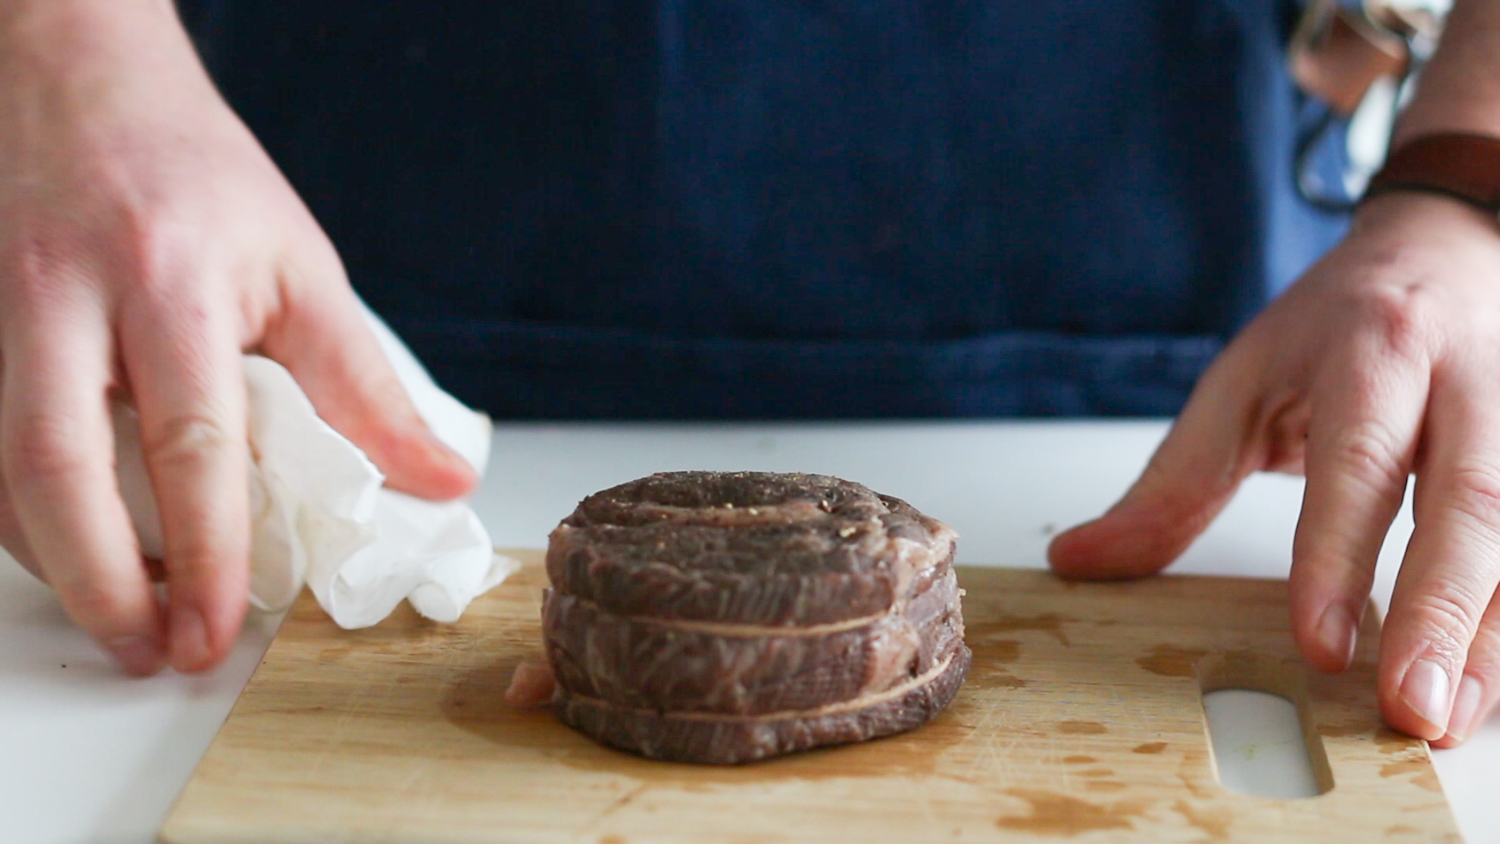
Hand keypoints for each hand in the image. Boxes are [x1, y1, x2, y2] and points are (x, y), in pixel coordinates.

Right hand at [0, 0, 475, 674]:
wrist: (80, 79)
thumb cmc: (197, 174)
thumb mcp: (304, 268)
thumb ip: (367, 386)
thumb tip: (439, 481)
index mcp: (171, 281)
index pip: (190, 441)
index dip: (205, 551)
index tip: (221, 627)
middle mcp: (67, 299)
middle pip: (58, 471)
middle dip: (103, 585)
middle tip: (156, 652)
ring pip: (1, 469)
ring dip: (56, 564)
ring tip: (122, 622)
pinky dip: (23, 517)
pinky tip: (73, 552)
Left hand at [1049, 191, 1499, 746]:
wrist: (1449, 249)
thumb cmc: (1341, 325)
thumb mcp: (1241, 381)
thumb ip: (1172, 481)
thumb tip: (1076, 559)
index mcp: (1372, 353)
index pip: (1356, 461)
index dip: (1339, 556)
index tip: (1322, 646)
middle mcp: (1466, 382)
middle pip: (1471, 501)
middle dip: (1442, 612)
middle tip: (1412, 708)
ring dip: (1492, 636)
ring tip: (1450, 719)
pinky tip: (1484, 685)